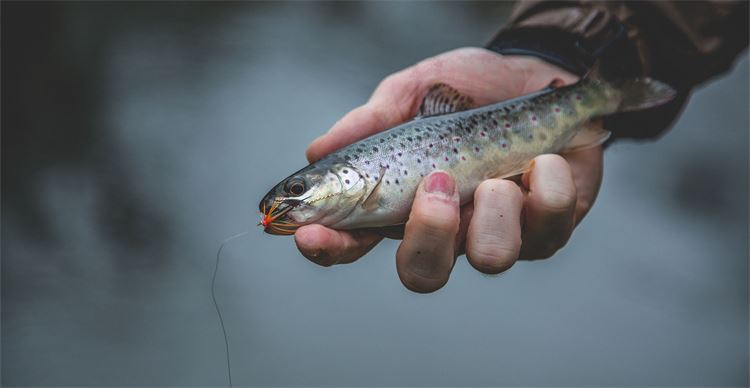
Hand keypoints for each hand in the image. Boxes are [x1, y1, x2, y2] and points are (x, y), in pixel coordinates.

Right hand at [295, 47, 603, 292]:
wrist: (532, 71)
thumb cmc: (462, 87)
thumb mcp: (411, 92)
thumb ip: (370, 121)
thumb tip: (317, 151)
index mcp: (401, 202)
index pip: (355, 241)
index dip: (330, 247)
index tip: (310, 233)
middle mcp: (446, 228)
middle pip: (423, 272)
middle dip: (429, 236)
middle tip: (436, 184)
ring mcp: (496, 231)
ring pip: (490, 258)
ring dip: (494, 208)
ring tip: (499, 167)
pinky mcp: (547, 226)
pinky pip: (547, 229)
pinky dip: (546, 186)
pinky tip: (542, 157)